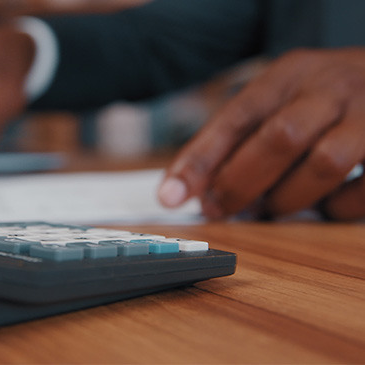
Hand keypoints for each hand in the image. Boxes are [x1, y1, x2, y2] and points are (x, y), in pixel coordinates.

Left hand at [158, 48, 364, 220]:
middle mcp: (331, 88)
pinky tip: (321, 204)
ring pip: (325, 163)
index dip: (201, 160)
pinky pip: (364, 190)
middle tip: (220, 209)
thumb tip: (182, 190)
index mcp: (290, 74)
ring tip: (272, 207)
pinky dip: (335, 208)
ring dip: (287, 198)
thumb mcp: (276, 100)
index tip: (172, 196)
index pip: (237, 115)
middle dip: (241, 183)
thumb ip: (233, 139)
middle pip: (281, 137)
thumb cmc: (318, 98)